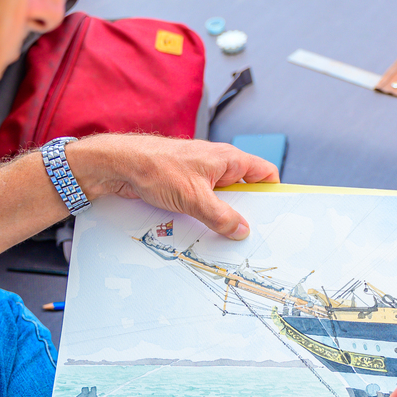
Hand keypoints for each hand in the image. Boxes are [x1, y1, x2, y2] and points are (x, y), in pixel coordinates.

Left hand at [68, 133, 279, 238]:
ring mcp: (201, 176)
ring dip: (222, 218)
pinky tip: (202, 232)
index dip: (273, 193)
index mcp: (228, 160)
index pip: (264, 173)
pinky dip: (205, 217)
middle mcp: (218, 166)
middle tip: (249, 235)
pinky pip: (204, 204)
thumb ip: (221, 216)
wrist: (120, 165)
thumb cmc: (157, 168)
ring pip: (222, 201)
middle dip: (246, 212)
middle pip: (244, 192)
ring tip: (224, 237)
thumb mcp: (195, 197)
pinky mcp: (185, 187)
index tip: (275, 215)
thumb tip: (242, 230)